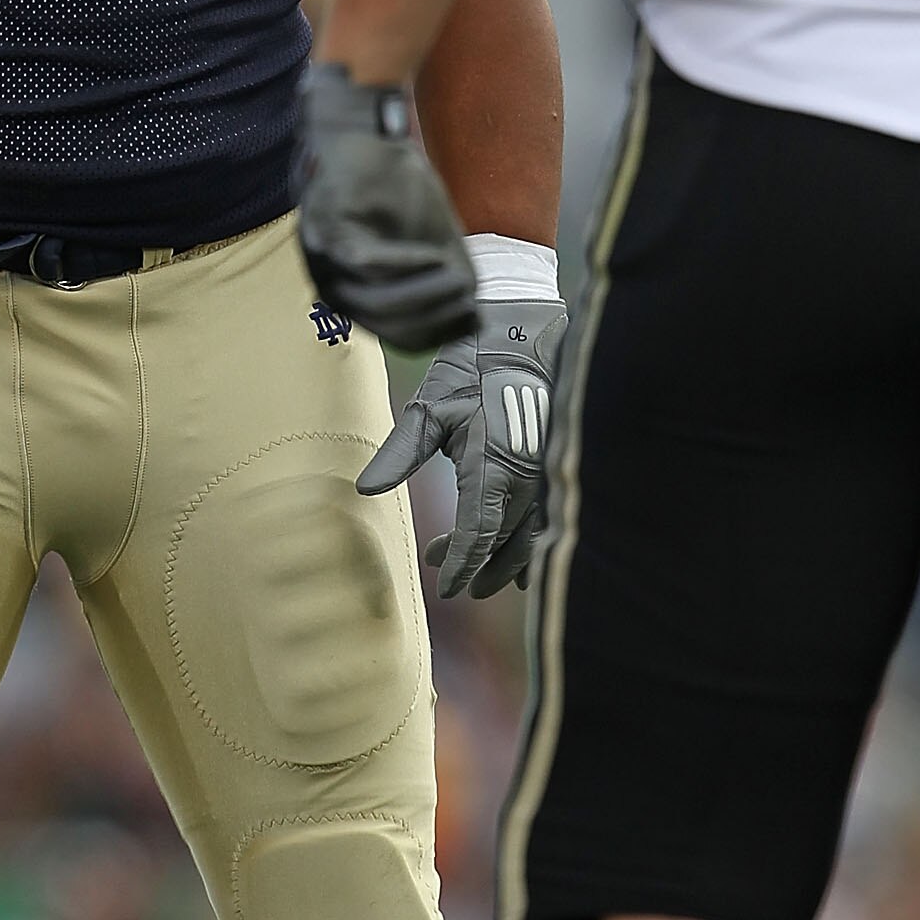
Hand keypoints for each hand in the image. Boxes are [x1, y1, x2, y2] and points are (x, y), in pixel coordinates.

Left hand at [298, 63, 477, 352]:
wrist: (364, 129)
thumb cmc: (396, 186)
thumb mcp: (426, 242)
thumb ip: (440, 279)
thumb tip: (472, 320)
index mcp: (353, 291)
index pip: (394, 334)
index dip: (436, 333)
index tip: (470, 318)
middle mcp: (330, 279)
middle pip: (384, 324)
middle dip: (433, 317)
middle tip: (469, 299)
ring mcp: (323, 255)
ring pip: (374, 298)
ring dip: (424, 294)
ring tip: (459, 279)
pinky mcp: (328, 226)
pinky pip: (368, 262)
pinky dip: (407, 264)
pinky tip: (439, 255)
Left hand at [358, 296, 567, 597]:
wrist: (522, 331)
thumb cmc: (472, 366)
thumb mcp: (428, 408)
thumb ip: (399, 455)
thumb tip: (365, 491)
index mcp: (495, 468)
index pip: (479, 535)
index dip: (463, 565)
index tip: (447, 588)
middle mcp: (528, 478)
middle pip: (505, 543)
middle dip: (478, 566)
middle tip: (449, 576)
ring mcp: (546, 471)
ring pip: (528, 533)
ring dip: (501, 556)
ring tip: (473, 568)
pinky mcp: (553, 462)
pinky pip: (544, 515)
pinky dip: (527, 538)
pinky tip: (513, 551)